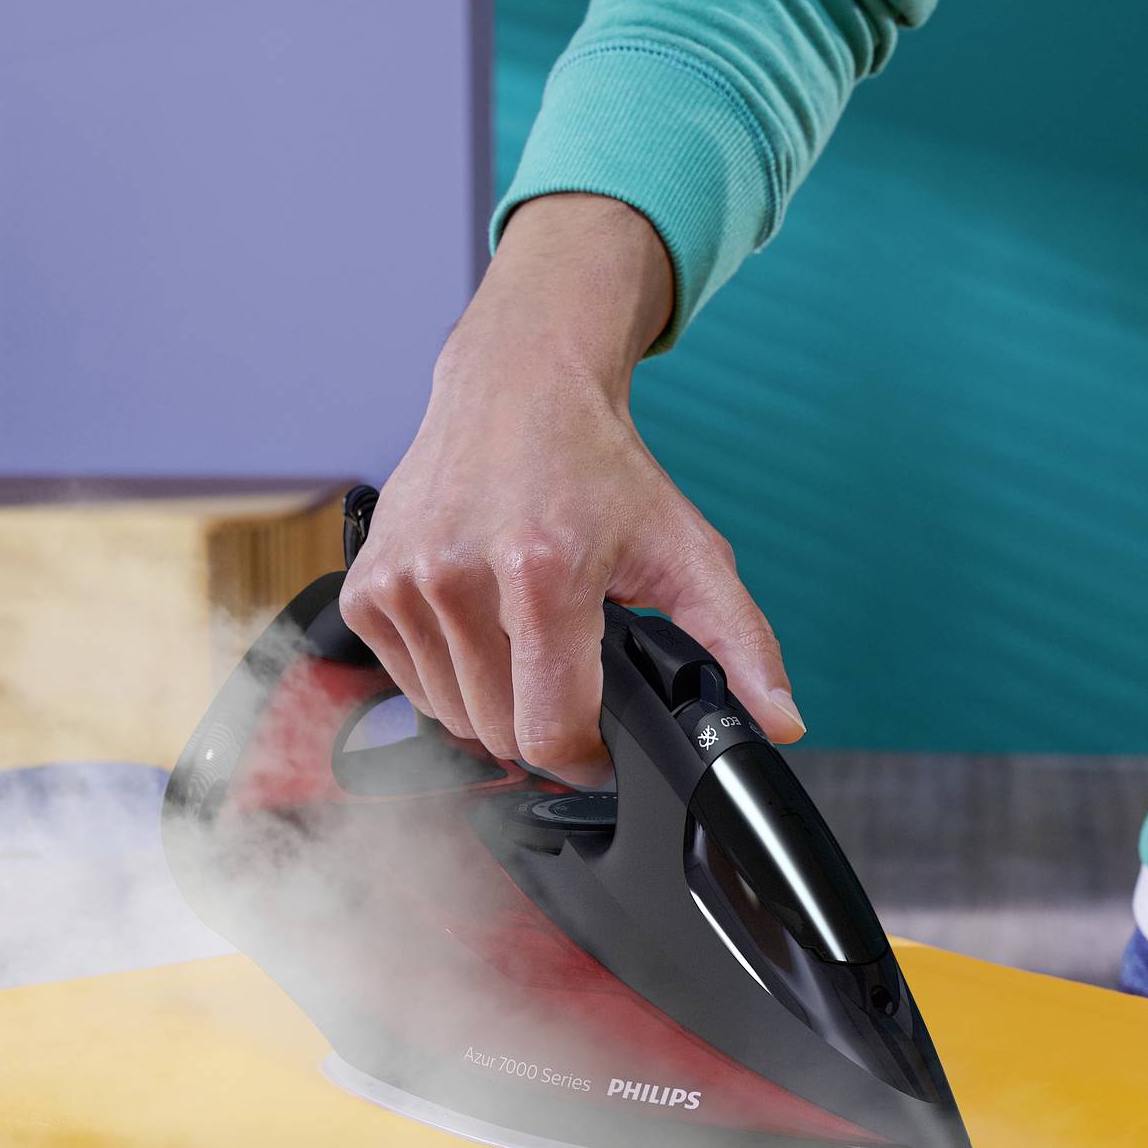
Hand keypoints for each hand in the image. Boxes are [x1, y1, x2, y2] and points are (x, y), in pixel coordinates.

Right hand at [341, 193, 803, 786]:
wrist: (518, 384)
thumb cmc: (599, 467)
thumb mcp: (686, 549)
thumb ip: (739, 642)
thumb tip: (779, 722)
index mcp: (542, 574)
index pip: (549, 733)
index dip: (585, 762)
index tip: (602, 748)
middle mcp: (458, 576)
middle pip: (500, 733)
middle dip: (543, 726)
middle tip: (570, 675)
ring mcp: (404, 582)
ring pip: (452, 717)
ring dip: (493, 704)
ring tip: (524, 642)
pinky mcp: (367, 586)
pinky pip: (409, 684)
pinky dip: (447, 677)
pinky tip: (479, 627)